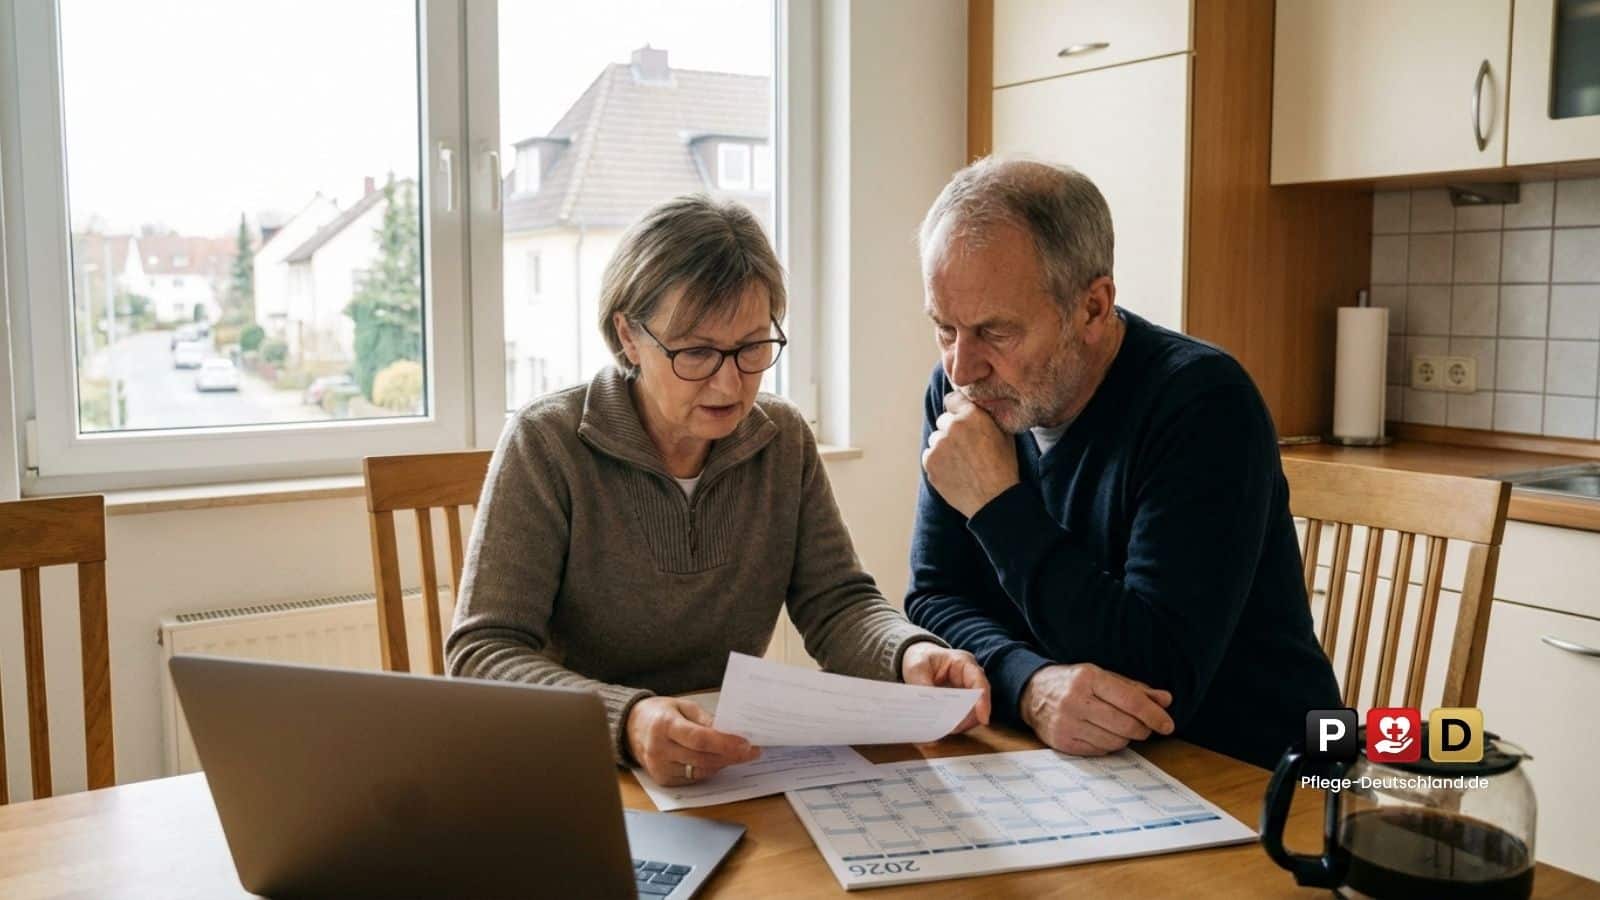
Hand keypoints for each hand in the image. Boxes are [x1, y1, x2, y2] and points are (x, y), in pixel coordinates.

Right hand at [625, 697, 760, 785]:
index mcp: (665, 725)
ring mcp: (660, 767)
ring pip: (700, 771)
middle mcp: (660, 749)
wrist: (632, 728)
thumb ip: (706, 719)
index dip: (725, 743)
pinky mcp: (663, 779)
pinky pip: (693, 778)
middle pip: (703, 758)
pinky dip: (708, 770)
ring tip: (738, 754)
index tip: (746, 744)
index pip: (699, 739)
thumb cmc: (661, 714)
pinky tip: (717, 761)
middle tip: (751, 751)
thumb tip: (729, 732)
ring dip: (722, 764)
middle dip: (731, 756)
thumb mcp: (683, 706)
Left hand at [900, 642, 991, 734]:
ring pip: (973, 711)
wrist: (916, 659)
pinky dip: (955, 722)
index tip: (983, 719)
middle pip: (978, 700)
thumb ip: (923, 685)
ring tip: (946, 729)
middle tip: (953, 728)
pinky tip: (944, 726)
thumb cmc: (919, 659)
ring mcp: (966, 690)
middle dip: (968, 716)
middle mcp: (969, 677)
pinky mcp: (960, 701)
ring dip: (962, 722)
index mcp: (962, 662)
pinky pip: (963, 715)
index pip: (979, 681)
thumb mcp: (916, 668)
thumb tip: (929, 705)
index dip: (983, 701)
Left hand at [921, 391, 1019, 517]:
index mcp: (972, 415)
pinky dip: (937, 462)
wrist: (994, 499)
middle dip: (952, 430)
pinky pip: (929, 455)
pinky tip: (954, 471)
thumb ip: (987, 416)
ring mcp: (938, 445)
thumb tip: (977, 406)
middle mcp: (952, 426)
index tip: (960, 418)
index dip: (957, 409)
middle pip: (944, 420)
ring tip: (961, 463)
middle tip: (965, 447)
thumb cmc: (1004, 467)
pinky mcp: (929, 462)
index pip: (953, 399)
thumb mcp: (1004, 434)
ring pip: (936, 439)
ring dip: (944, 447)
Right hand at [1020, 663, 1174, 755]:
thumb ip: (1135, 690)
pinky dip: (1108, 746)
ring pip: (1115, 742)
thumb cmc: (1074, 684)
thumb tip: (1165, 700)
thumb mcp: (1103, 678)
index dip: (1154, 715)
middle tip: (1144, 728)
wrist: (1032, 694)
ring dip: (1125, 738)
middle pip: (1126, 725)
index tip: (1167, 725)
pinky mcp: (1062, 742)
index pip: (1131, 701)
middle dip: (1142, 729)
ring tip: (1119, 728)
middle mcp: (1075, 700)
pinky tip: (1103, 734)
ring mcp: (1066, 723)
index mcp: (1089, 677)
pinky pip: (1099, 751)